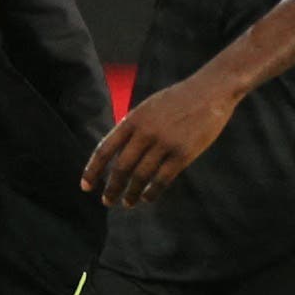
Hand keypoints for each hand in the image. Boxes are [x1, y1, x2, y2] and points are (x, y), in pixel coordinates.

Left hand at [80, 71, 240, 207]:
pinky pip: (163, 179)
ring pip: (141, 176)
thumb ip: (132, 127)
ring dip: (131, 193)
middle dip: (112, 187)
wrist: (209, 92)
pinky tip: (147, 198)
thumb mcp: (147, 108)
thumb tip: (116, 152)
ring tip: (127, 203)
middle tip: (107, 201)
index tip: (86, 186)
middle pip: (121, 167)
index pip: (105, 149)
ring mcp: (165, 143)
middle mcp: (145, 132)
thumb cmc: (176, 101)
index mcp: (133, 119)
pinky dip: (152, 192)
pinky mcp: (183, 153)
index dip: (93, 170)